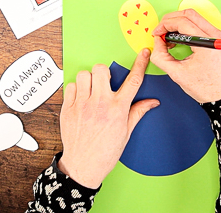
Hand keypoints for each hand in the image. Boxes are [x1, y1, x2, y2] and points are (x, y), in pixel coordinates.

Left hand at [58, 49, 158, 188]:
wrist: (83, 166)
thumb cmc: (105, 152)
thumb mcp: (126, 132)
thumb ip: (137, 112)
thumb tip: (152, 102)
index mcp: (117, 109)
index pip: (133, 80)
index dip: (140, 63)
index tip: (144, 54)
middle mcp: (100, 104)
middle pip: (102, 69)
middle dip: (104, 72)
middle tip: (105, 83)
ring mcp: (82, 105)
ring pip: (84, 74)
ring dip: (89, 79)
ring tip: (91, 90)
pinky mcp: (68, 108)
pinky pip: (70, 86)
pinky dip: (76, 89)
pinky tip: (81, 98)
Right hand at [150, 9, 220, 103]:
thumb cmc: (207, 89)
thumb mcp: (177, 74)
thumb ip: (161, 56)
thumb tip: (156, 42)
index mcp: (207, 44)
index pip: (182, 22)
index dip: (165, 25)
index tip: (156, 33)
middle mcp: (217, 36)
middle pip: (189, 14)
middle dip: (171, 20)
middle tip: (160, 31)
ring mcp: (220, 36)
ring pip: (196, 18)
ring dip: (179, 23)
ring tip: (169, 38)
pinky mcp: (220, 39)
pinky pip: (202, 26)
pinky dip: (188, 29)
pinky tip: (180, 40)